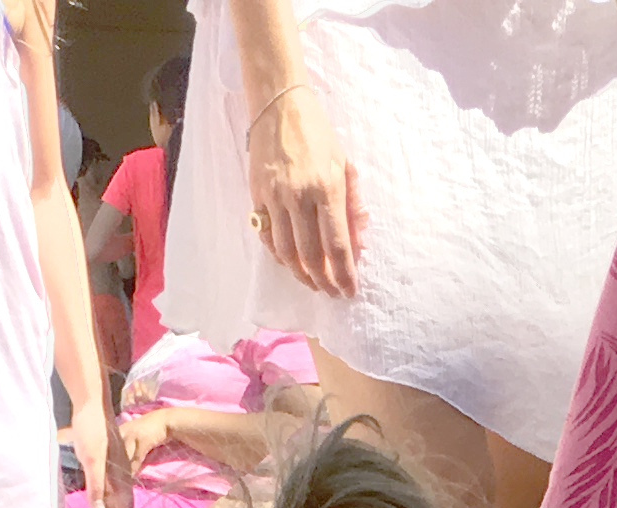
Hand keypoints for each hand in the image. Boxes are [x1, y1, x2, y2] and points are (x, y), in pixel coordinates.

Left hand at [74, 415, 132, 507]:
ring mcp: (117, 473)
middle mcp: (121, 478)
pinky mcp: (110, 467)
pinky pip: (111, 494)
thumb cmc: (92, 430)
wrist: (94, 405)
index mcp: (119, 479)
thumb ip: (96, 485)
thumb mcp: (91, 458)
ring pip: (115, 504)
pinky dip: (104, 507)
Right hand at [249, 86, 362, 300]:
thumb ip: (352, 204)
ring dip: (300, 274)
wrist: (279, 106)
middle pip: (311, 255)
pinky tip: (290, 261)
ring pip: (286, 252)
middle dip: (323, 281)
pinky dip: (279, 255)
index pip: (336, 244)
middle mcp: (299, 196)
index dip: (344, 274)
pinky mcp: (256, 196)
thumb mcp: (344, 163)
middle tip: (331, 292)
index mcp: (327, 188)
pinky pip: (267, 237)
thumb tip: (359, 244)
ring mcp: (275, 198)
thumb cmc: (317, 134)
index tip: (349, 291)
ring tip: (312, 282)